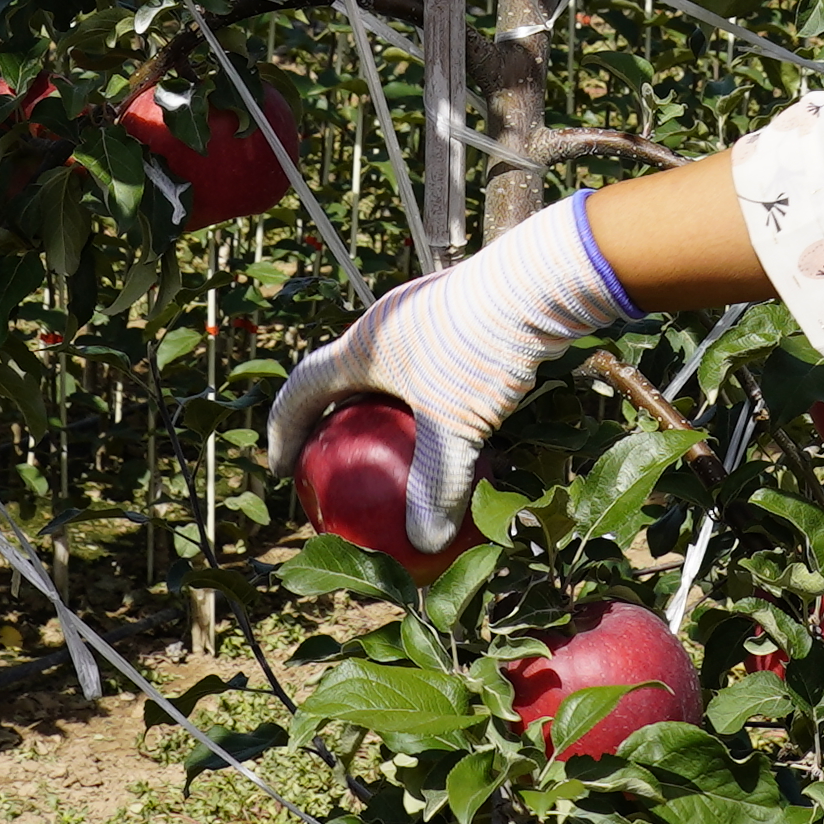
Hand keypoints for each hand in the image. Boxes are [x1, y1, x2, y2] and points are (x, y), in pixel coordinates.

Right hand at [258, 200, 636, 551]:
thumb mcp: (455, 424)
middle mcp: (386, 327)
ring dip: (385, 414)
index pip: (302, 388)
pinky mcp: (461, 320)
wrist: (540, 279)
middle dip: (333, 422)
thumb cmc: (481, 347)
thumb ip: (436, 484)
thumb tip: (426, 545)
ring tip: (395, 457)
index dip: (284, 429)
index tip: (283, 469)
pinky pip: (432, 372)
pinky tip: (462, 437)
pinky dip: (432, 407)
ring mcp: (424, 320)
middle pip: (343, 380)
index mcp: (362, 346)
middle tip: (334, 465)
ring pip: (390, 375)